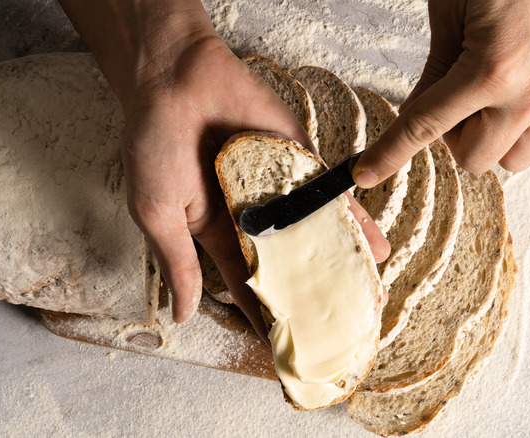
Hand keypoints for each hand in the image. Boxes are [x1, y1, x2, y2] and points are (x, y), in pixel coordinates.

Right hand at [60, 0, 388, 332]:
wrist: (178, 79)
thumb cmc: (155, 143)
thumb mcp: (157, 212)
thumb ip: (176, 263)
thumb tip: (182, 315)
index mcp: (218, 234)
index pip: (247, 285)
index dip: (265, 315)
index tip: (286, 347)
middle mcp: (254, 217)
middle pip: (290, 266)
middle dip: (313, 296)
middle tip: (338, 329)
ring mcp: (280, 190)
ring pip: (316, 235)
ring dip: (341, 265)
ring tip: (367, 299)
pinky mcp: (300, 163)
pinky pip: (330, 196)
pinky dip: (352, 221)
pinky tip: (374, 247)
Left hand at [353, 0, 529, 186]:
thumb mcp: (452, 13)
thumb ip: (435, 71)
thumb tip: (417, 112)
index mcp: (492, 71)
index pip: (426, 127)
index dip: (390, 153)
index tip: (368, 173)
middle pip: (475, 160)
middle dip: (452, 138)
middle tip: (450, 102)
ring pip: (515, 160)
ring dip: (491, 140)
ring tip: (485, 100)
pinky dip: (519, 120)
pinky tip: (513, 84)